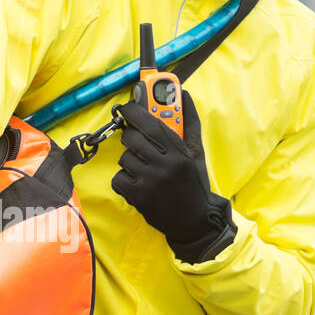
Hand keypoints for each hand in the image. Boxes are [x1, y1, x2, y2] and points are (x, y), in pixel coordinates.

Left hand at [110, 92, 235, 261]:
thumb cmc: (194, 182)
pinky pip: (118, 178)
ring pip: (123, 159)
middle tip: (139, 144)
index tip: (126, 108)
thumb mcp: (196, 152)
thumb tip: (184, 94)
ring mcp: (149, 182)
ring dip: (130, 162)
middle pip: (130, 138)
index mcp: (179, 151)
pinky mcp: (138, 198)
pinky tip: (139, 183)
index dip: (133, 111)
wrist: (194, 220)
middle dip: (131, 138)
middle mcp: (164, 165)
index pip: (149, 122)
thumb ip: (189, 121)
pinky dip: (124, 180)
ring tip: (145, 169)